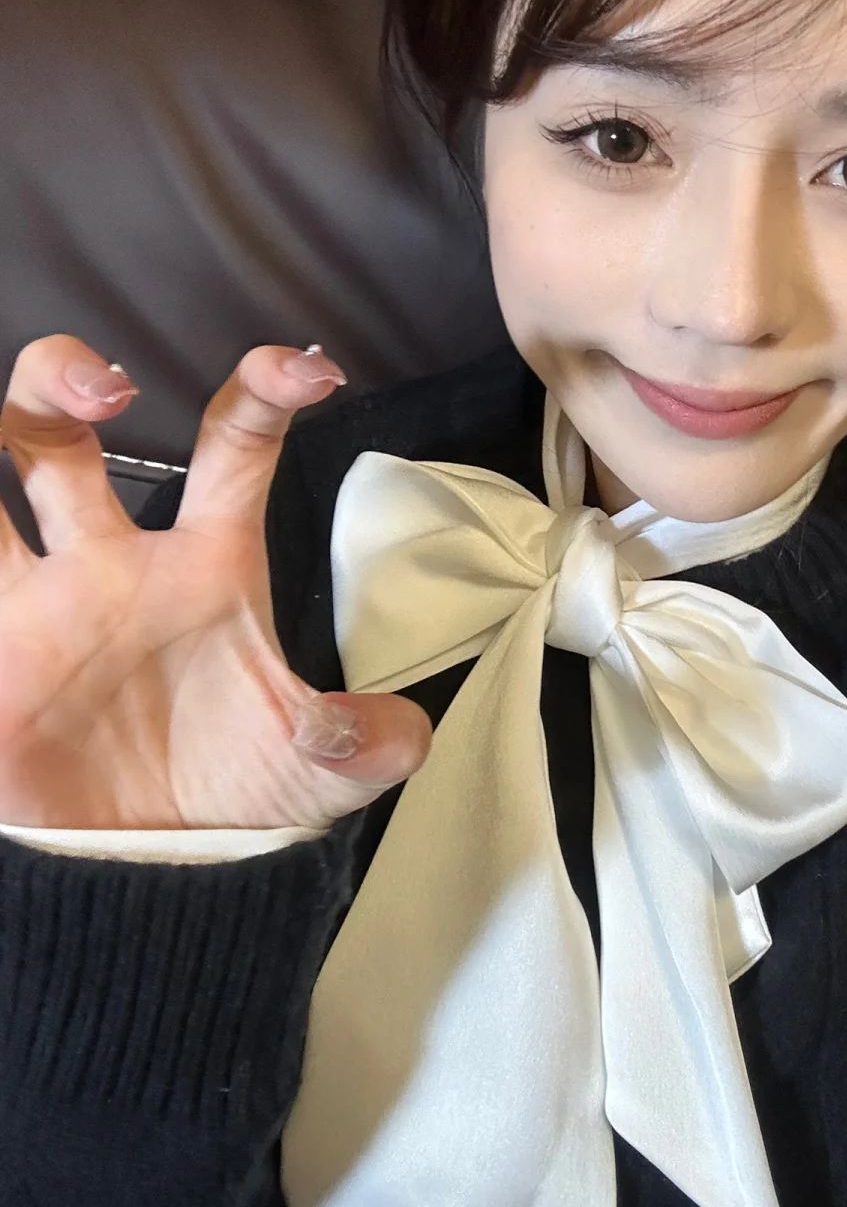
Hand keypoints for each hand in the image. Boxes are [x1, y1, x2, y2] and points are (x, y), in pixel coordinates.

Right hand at [0, 336, 431, 829]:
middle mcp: (109, 561)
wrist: (147, 876)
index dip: (267, 391)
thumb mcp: (314, 769)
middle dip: (63, 377)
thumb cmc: (231, 798)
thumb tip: (407, 733)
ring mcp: (33, 601)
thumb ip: (364, 744)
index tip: (313, 371)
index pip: (234, 447)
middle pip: (60, 429)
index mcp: (204, 563)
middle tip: (109, 390)